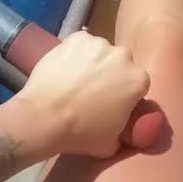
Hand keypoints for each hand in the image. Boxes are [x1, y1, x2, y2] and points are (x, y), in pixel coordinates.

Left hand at [15, 31, 149, 158]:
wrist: (44, 117)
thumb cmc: (81, 134)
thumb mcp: (112, 143)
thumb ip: (123, 132)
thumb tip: (121, 130)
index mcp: (138, 80)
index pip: (137, 84)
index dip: (125, 94)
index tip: (112, 102)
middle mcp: (123, 56)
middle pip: (121, 64)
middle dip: (111, 74)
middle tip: (92, 91)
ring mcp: (99, 44)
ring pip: (100, 52)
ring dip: (93, 62)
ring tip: (75, 79)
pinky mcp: (77, 38)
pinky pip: (81, 44)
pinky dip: (75, 53)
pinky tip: (65, 68)